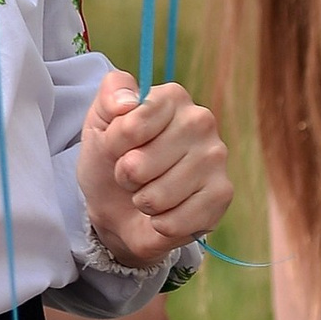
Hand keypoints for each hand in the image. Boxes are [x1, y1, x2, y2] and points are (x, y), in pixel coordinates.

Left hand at [77, 71, 231, 260]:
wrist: (119, 205)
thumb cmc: (112, 157)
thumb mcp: (98, 120)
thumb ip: (110, 95)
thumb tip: (126, 103)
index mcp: (172, 97)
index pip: (131, 126)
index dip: (114, 145)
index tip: (117, 146)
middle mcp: (201, 121)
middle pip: (140, 164)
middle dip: (126, 176)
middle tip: (133, 173)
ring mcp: (216, 158)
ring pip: (158, 196)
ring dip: (143, 202)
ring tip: (149, 191)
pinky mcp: (222, 194)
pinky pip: (176, 221)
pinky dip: (160, 224)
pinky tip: (166, 212)